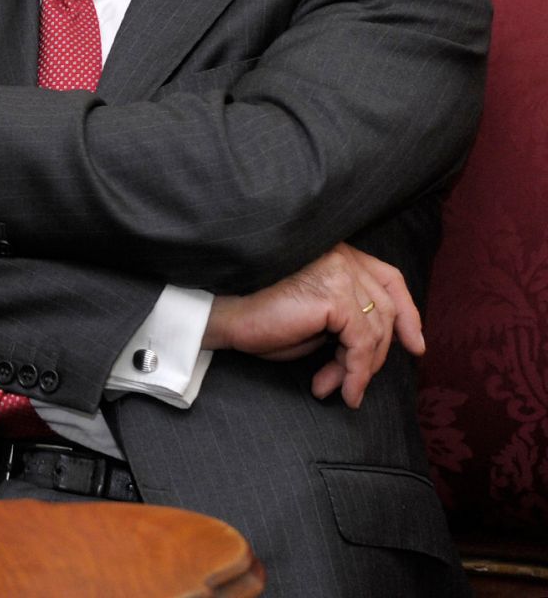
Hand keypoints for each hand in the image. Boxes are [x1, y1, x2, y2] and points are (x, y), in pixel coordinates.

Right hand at [203, 242, 423, 408]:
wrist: (228, 315)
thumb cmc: (263, 316)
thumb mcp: (316, 317)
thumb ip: (347, 319)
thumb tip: (378, 351)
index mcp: (338, 254)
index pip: (389, 278)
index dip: (407, 313)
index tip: (415, 346)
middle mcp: (342, 256)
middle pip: (385, 309)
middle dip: (375, 354)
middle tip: (351, 383)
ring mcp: (340, 272)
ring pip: (375, 330)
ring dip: (360, 368)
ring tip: (336, 388)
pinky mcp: (335, 295)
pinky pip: (361, 343)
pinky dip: (356, 372)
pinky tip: (342, 389)